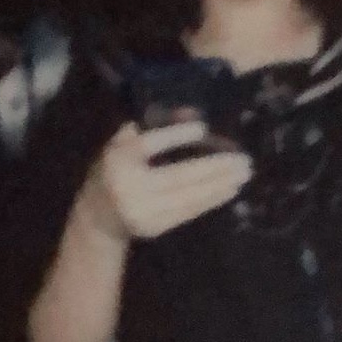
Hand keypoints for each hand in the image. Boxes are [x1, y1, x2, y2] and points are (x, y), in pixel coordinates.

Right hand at [78, 120, 251, 241]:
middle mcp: (128, 186)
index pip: (149, 146)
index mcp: (118, 160)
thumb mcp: (125, 143)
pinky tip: (228, 190)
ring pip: (188, 197)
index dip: (174, 136)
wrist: (97, 216)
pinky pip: (188, 212)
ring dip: (220, 185)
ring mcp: (142, 211)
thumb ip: (155, 127)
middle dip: (215, 168)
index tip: (201, 127)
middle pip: (179, 176)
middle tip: (244, 160)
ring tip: (243, 174)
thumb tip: (193, 114)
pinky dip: (211, 200)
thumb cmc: (116, 170)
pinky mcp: (154, 227)